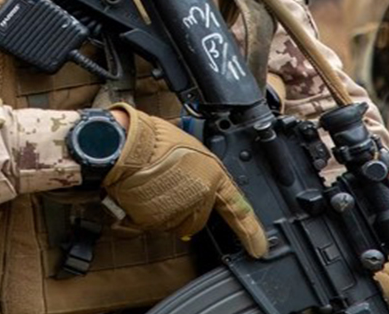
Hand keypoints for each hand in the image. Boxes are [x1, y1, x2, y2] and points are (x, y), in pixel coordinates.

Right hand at [102, 103, 268, 257]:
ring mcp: (178, 211)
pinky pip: (158, 223)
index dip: (251, 232)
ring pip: (178, 221)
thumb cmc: (156, 139)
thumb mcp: (193, 148)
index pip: (238, 209)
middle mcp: (200, 197)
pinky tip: (146, 191)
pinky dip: (152, 212)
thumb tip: (204, 189)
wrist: (128, 145)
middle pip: (200, 217)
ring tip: (156, 183)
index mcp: (213, 175)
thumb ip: (204, 172)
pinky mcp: (158, 221)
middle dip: (189, 205)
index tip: (260, 248)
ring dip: (169, 209)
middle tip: (171, 183)